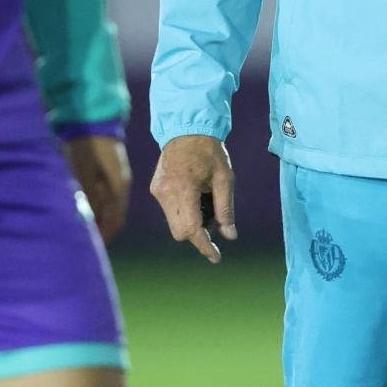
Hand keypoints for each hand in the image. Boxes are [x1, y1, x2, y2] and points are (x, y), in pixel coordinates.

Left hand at [64, 135, 132, 242]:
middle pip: (111, 215)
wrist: (92, 119)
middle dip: (98, 228)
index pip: (115, 221)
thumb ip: (85, 196)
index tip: (94, 246)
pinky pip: (100, 195)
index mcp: (118, 187)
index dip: (105, 235)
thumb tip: (85, 219)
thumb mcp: (84, 172)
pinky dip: (92, 205)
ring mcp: (112, 178)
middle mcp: (118, 186)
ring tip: (80, 226)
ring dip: (94, 216)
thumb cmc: (87, 146)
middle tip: (83, 239)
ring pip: (105, 206)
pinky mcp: (104, 172)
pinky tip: (80, 207)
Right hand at [149, 134, 236, 263]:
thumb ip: (226, 209)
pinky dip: (182, 212)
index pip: (191, 229)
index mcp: (185, 188)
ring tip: (203, 200)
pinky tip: (193, 195)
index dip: (204, 246)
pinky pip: (169, 211)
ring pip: (173, 224)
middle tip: (213, 221)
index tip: (215, 257)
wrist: (186, 129)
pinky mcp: (155, 189)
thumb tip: (230, 236)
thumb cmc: (209, 152)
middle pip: (180, 232)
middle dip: (197, 234)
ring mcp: (158, 191)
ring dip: (190, 222)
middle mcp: (167, 192)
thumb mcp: (225, 179)